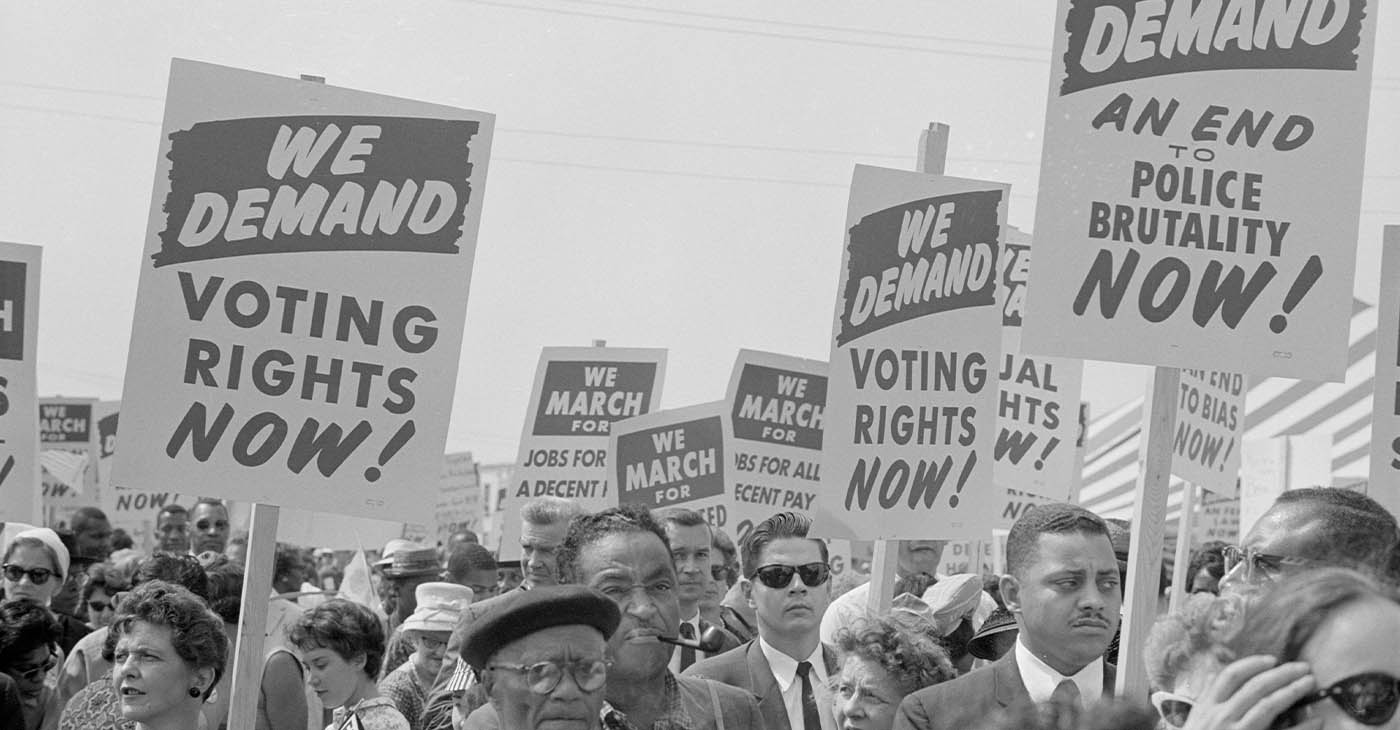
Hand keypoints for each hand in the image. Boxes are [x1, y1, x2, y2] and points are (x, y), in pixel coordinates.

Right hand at [1182, 656, 1318, 729]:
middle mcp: (1222, 716)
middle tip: (1303, 667)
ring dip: (1293, 690)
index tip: (1272, 660)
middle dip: (1282, 674)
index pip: (1231, 676)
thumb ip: (1207, 699)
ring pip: (1269, 705)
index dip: (1253, 664)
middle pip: (1255, 686)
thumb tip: (1214, 675)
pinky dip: (1303, 726)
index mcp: (1207, 707)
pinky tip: (1317, 720)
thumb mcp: (1196, 720)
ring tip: (1309, 683)